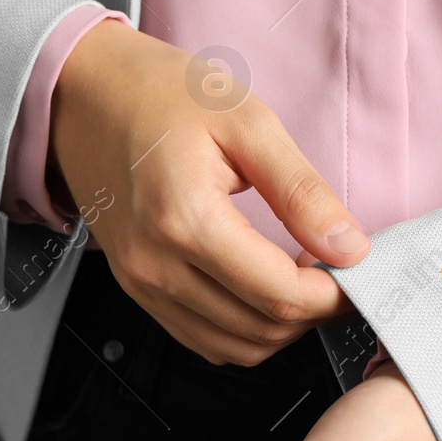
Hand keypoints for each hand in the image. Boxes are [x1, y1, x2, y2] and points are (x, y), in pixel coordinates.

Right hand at [49, 19, 367, 365]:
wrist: (83, 95)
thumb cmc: (159, 94)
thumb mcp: (247, 121)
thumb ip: (301, 191)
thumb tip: (350, 247)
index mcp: (184, 219)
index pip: (278, 294)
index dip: (332, 295)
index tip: (358, 271)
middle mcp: (154, 264)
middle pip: (259, 329)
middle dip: (312, 313)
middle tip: (337, 272)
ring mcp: (139, 282)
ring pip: (233, 347)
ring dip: (280, 327)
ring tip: (303, 279)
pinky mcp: (135, 287)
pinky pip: (202, 338)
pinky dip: (244, 329)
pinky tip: (261, 288)